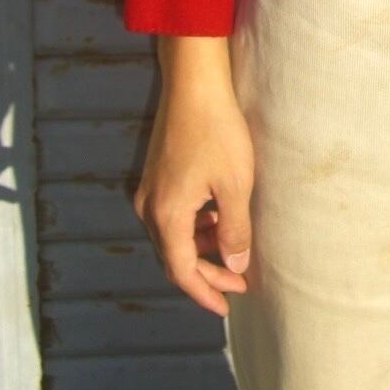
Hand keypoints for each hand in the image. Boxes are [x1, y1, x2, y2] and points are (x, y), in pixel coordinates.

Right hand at [132, 36, 254, 316]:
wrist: (194, 83)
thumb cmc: (218, 130)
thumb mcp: (235, 184)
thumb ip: (235, 230)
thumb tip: (235, 266)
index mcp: (166, 216)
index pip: (182, 271)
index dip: (205, 292)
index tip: (227, 306)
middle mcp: (149, 207)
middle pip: (175, 256)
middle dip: (207, 274)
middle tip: (240, 284)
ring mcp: (150, 189)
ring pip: (174, 235)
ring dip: (203, 249)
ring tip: (236, 251)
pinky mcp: (156, 174)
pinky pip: (173, 214)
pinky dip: (196, 226)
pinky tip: (220, 218)